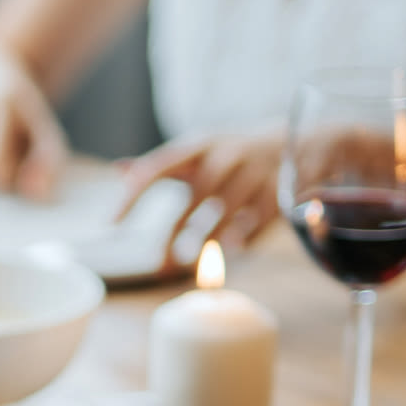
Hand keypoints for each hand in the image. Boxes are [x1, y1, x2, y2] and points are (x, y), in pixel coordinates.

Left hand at [116, 130, 283, 272]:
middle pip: (196, 196)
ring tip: (191, 261)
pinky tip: (232, 251)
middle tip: (161, 262)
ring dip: (207, 241)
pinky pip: (255, 223)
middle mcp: (227, 152)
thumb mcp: (196, 154)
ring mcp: (257, 170)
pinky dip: (241, 241)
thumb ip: (160, 165)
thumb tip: (118, 168)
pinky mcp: (279, 190)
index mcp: (200, 144)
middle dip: (176, 232)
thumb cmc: (229, 155)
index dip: (134, 195)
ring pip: (225, 213)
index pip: (158, 166)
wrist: (293, 142)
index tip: (112, 223)